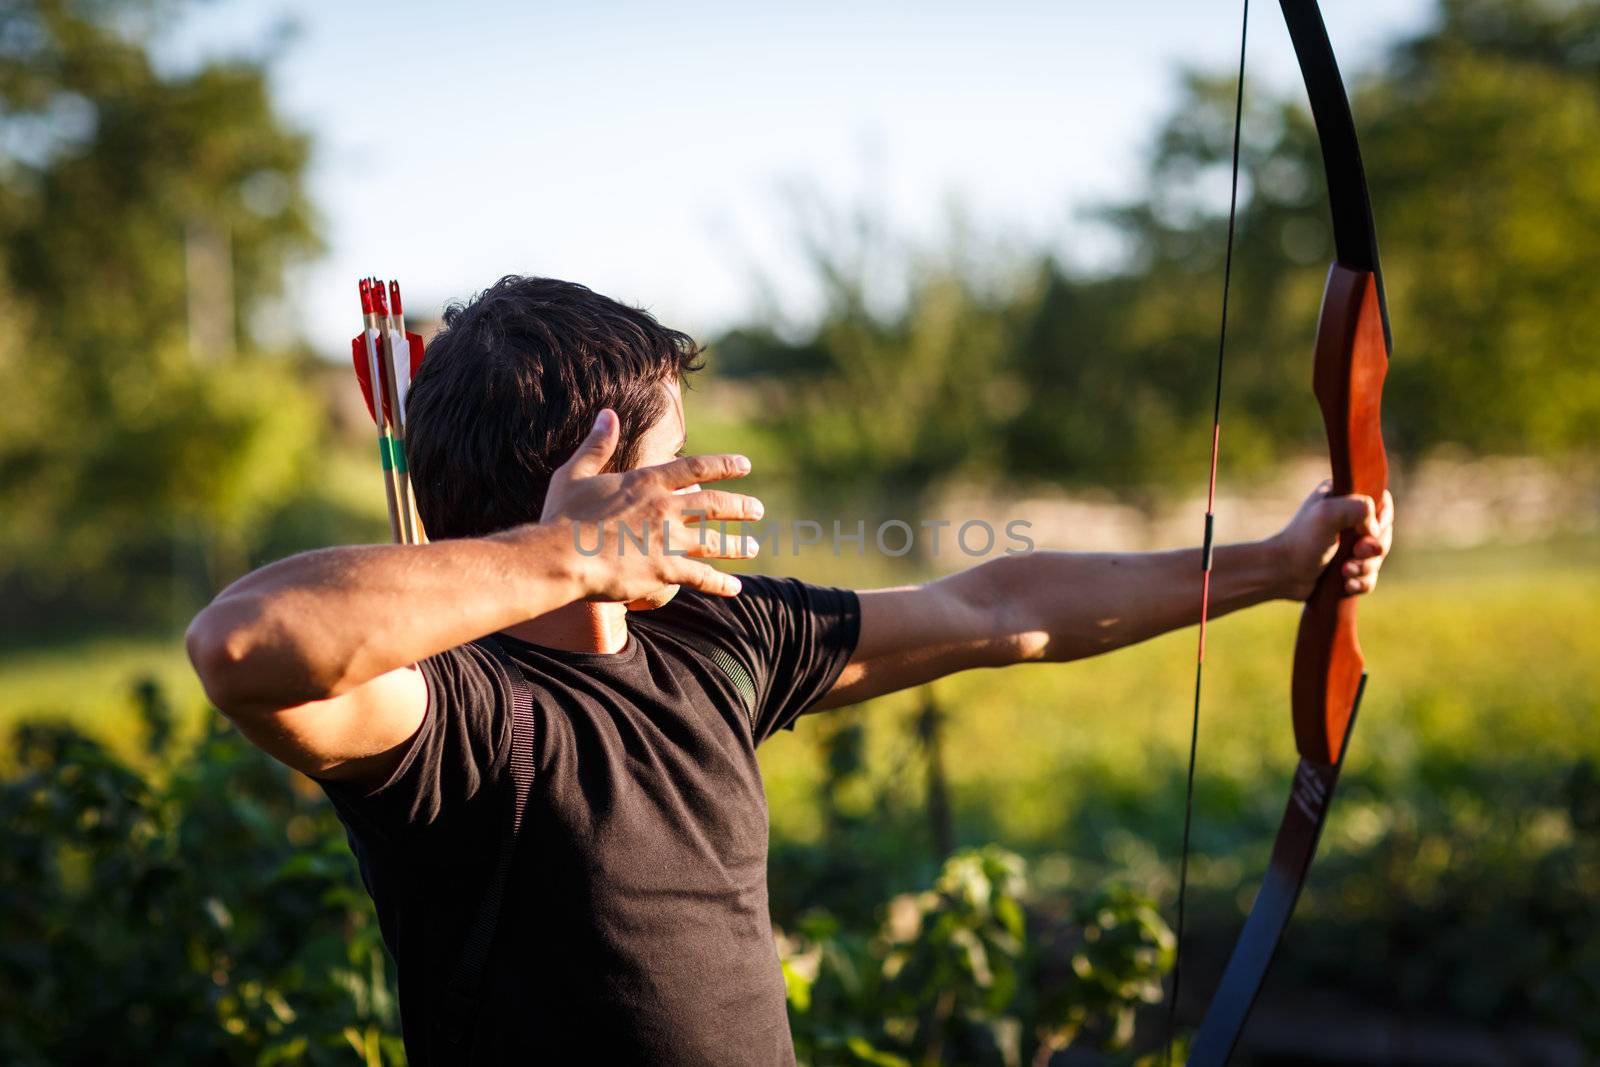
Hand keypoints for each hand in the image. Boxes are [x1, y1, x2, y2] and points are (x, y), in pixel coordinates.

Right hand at [520, 409, 763, 601]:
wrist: (561, 557)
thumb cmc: (564, 516)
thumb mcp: (576, 473)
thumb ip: (597, 445)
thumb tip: (607, 414)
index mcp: (647, 481)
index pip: (696, 468)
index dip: (724, 465)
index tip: (745, 465)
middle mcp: (665, 507)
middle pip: (714, 503)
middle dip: (740, 506)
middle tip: (758, 509)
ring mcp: (669, 540)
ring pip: (714, 541)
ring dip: (737, 545)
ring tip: (754, 548)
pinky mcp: (665, 570)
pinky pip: (702, 577)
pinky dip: (721, 583)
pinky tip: (736, 588)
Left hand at [1271, 481, 1393, 600]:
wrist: (1281, 573)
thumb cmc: (1302, 541)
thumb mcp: (1327, 513)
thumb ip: (1358, 507)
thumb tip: (1375, 530)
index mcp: (1343, 498)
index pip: (1381, 502)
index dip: (1382, 520)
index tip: (1367, 532)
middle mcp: (1347, 519)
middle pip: (1383, 533)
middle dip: (1372, 549)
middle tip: (1355, 553)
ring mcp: (1348, 545)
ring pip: (1377, 558)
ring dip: (1365, 568)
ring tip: (1345, 572)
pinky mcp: (1347, 567)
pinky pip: (1369, 577)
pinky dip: (1362, 582)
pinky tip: (1347, 585)